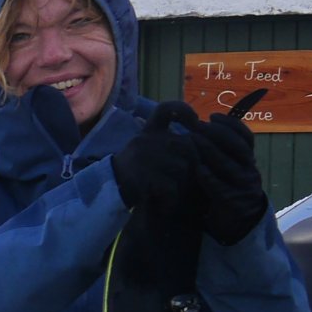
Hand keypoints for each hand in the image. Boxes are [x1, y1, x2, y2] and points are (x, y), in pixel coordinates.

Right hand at [111, 102, 204, 221]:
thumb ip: (171, 142)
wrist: (110, 191)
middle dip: (194, 164)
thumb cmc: (137, 172)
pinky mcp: (142, 176)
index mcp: (148, 131)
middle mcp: (145, 141)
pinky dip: (172, 198)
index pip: (166, 110)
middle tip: (190, 179)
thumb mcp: (150, 149)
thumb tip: (201, 139)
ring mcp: (143, 158)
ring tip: (176, 193)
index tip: (195, 121)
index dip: (183, 110)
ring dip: (184, 184)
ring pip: (182, 168)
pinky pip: (171, 187)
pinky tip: (167, 202)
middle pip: (186, 146)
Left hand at [197, 102, 269, 245]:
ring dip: (210, 150)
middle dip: (218, 133)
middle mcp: (250, 171)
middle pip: (238, 147)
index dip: (231, 124)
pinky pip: (219, 187)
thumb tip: (200, 124)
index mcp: (248, 161)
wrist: (236, 223)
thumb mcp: (226, 168)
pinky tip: (196, 168)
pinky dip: (208, 176)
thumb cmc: (225, 189)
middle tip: (199, 126)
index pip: (246, 137)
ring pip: (228, 165)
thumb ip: (219, 151)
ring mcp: (243, 187)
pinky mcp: (232, 202)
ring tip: (193, 140)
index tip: (213, 116)